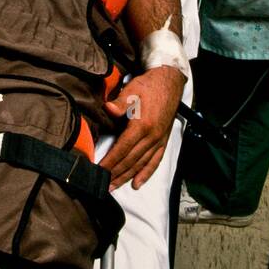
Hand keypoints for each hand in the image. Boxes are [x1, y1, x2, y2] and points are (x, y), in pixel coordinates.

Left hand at [101, 66, 185, 190]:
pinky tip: (137, 183)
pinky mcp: (163, 140)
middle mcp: (152, 136)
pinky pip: (155, 161)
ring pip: (141, 163)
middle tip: (104, 185)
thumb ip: (120, 102)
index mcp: (142, 125)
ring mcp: (158, 140)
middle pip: (130, 160)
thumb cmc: (149, 85)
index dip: (111, 161)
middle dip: (116, 173)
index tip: (100, 170)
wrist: (169, 82)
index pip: (122, 148)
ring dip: (127, 176)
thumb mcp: (132, 90)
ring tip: (115, 186)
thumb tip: (108, 108)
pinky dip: (146, 174)